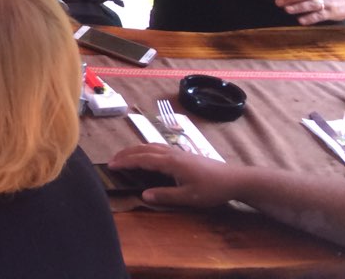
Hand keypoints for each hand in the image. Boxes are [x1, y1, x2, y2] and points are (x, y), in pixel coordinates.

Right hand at [108, 143, 240, 207]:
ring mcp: (177, 151)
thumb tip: (143, 195)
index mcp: (170, 162)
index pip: (142, 159)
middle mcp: (171, 153)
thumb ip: (165, 195)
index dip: (125, 162)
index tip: (111, 165)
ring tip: (124, 155)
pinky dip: (145, 149)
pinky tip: (146, 154)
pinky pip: (157, 147)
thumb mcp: (189, 197)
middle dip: (126, 153)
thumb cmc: (211, 189)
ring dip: (135, 150)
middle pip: (143, 149)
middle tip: (111, 160)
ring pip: (150, 146)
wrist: (233, 179)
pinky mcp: (182, 153)